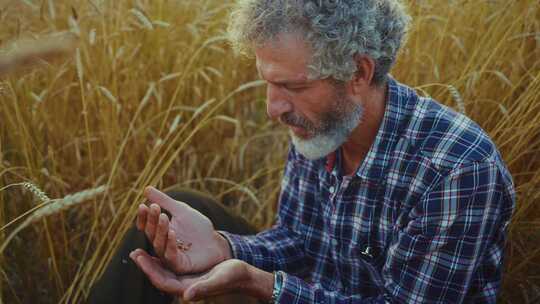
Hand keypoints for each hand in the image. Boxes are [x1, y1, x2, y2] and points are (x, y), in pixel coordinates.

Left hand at [130, 249, 272, 301]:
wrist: (243, 275)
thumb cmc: (233, 276)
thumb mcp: (219, 279)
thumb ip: (203, 288)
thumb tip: (186, 297)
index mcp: (188, 290)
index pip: (162, 282)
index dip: (150, 271)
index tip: (139, 257)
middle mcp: (183, 286)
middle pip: (159, 276)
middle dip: (146, 265)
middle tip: (134, 252)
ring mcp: (186, 281)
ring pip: (164, 270)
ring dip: (152, 260)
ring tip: (141, 248)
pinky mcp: (189, 273)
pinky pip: (171, 265)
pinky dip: (163, 256)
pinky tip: (158, 246)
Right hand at [136, 186, 230, 273]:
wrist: (215, 242)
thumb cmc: (197, 227)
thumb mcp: (181, 211)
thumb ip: (164, 201)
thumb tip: (146, 188)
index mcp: (160, 233)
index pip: (147, 225)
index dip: (144, 216)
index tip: (143, 204)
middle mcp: (161, 245)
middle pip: (152, 234)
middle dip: (152, 220)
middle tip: (154, 207)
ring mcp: (169, 256)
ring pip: (160, 244)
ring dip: (161, 230)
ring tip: (164, 216)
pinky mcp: (180, 265)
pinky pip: (172, 256)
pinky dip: (171, 244)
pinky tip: (172, 232)